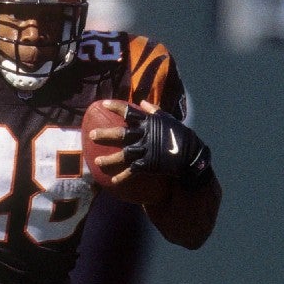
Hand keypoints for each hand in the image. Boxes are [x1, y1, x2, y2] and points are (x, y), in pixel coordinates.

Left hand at [93, 100, 211, 187]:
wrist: (192, 156)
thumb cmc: (180, 136)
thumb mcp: (169, 119)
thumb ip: (154, 110)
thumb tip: (141, 101)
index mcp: (150, 123)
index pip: (130, 112)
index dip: (116, 107)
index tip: (103, 104)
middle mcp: (146, 136)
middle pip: (121, 134)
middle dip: (105, 135)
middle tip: (91, 135)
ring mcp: (147, 151)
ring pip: (124, 155)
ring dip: (109, 159)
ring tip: (97, 161)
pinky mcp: (149, 165)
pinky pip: (133, 172)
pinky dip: (123, 177)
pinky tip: (113, 181)